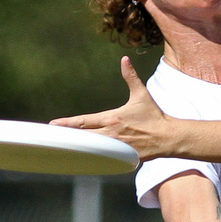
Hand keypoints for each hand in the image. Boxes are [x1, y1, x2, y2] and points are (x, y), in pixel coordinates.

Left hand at [51, 57, 170, 156]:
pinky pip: (105, 159)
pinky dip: (93, 160)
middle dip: (68, 137)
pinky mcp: (123, 157)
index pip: (84, 121)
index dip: (68, 123)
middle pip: (84, 137)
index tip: (53, 124)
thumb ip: (130, 77)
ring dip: (78, 149)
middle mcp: (112, 133)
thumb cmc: (153, 115)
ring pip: (92, 149)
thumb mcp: (141, 95)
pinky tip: (83, 162)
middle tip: (52, 138)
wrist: (168, 137)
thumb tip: (124, 59)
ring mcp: (117, 147)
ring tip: (63, 149)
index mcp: (112, 118)